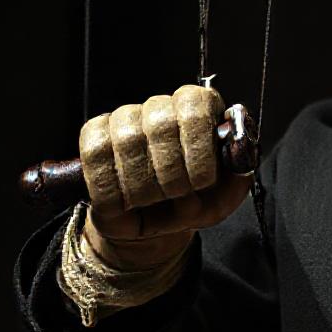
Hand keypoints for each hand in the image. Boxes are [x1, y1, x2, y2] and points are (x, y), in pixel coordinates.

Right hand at [79, 85, 251, 268]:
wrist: (153, 228)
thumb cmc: (192, 203)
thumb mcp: (224, 197)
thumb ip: (238, 173)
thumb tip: (236, 152)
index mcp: (198, 112)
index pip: (195, 103)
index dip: (198, 143)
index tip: (203, 179)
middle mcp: (160, 108)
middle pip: (160, 122)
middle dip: (172, 171)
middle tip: (177, 194)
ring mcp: (123, 121)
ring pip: (126, 140)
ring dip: (143, 184)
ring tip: (152, 201)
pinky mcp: (93, 138)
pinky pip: (94, 155)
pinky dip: (111, 189)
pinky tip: (125, 202)